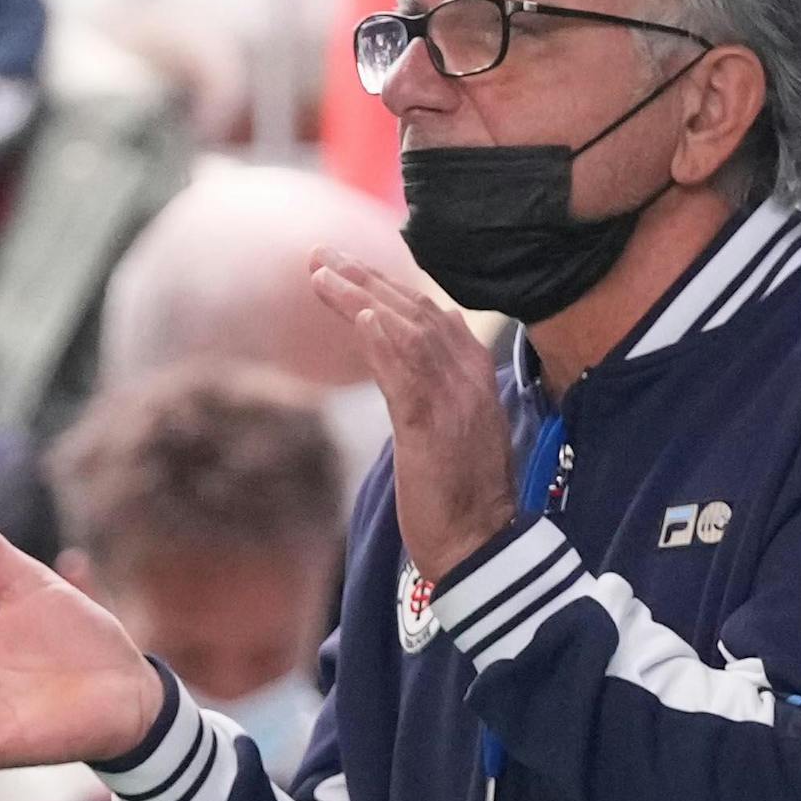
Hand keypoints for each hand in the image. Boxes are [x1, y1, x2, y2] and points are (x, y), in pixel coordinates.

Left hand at [314, 247, 511, 581]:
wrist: (480, 545)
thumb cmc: (463, 496)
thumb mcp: (457, 430)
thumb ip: (435, 390)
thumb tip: (404, 366)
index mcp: (477, 375)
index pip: (431, 314)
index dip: (387, 285)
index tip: (348, 265)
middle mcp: (469, 377)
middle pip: (415, 310)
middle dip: (366, 278)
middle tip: (320, 255)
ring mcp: (453, 399)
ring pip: (406, 330)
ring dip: (361, 296)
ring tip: (321, 272)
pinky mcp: (430, 427)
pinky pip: (406, 372)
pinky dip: (382, 339)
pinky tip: (356, 314)